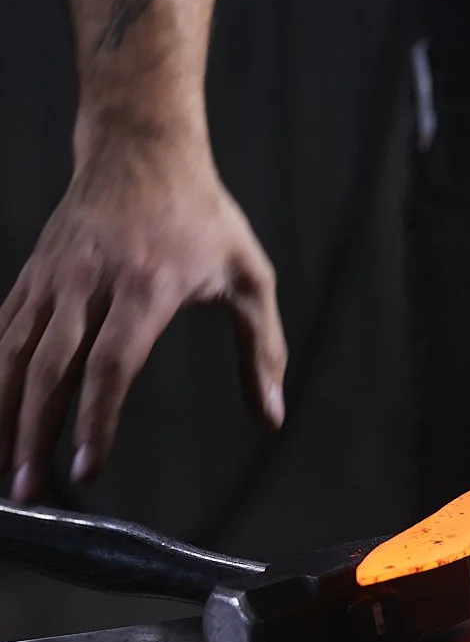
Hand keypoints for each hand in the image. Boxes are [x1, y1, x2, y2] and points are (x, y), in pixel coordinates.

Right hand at [0, 128, 285, 501]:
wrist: (140, 148)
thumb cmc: (202, 217)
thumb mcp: (249, 275)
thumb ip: (261, 349)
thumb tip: (271, 416)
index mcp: (147, 286)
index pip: (112, 364)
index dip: (95, 420)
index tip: (86, 470)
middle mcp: (90, 283)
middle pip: (50, 369)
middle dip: (33, 434)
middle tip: (26, 492)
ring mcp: (53, 278)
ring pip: (14, 354)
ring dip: (2, 416)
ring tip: (0, 474)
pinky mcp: (32, 276)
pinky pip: (1, 331)